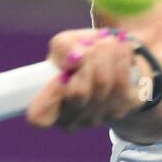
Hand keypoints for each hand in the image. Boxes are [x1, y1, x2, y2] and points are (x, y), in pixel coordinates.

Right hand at [26, 28, 150, 132]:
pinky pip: (123, 84)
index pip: (39, 116)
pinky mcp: (121, 110)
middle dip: (89, 60)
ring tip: (108, 42)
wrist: (113, 57)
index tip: (62, 74)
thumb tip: (77, 59)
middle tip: (93, 46)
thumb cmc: (81, 52)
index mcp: (47, 105)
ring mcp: (96, 118)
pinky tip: (121, 50)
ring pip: (103, 85)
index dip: (50, 95)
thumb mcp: (64, 43)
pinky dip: (122, 61)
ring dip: (107, 55)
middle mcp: (70, 119)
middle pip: (78, 93)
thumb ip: (63, 48)